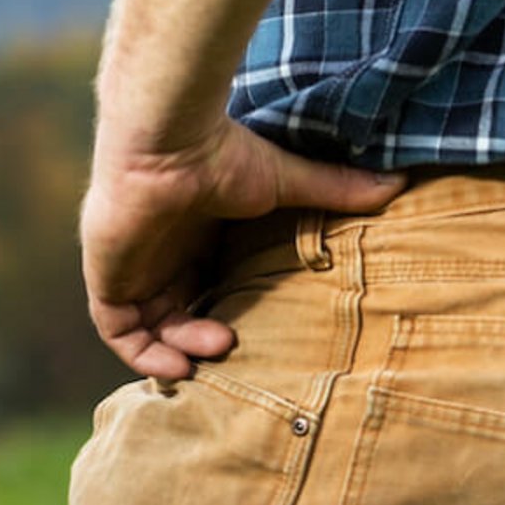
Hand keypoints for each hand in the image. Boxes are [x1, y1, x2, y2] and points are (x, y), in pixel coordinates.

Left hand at [80, 118, 406, 379]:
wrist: (167, 141)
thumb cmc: (223, 153)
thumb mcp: (285, 180)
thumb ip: (334, 188)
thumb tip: (397, 182)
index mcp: (197, 233)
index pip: (208, 286)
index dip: (226, 313)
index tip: (257, 331)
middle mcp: (163, 252)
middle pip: (179, 313)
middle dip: (205, 338)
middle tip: (235, 346)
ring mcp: (132, 267)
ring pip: (152, 328)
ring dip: (181, 348)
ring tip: (215, 347)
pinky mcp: (107, 279)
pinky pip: (119, 332)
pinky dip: (144, 354)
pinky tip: (176, 363)